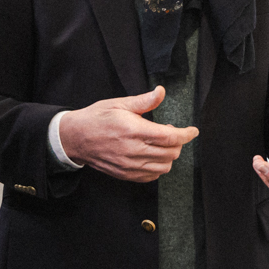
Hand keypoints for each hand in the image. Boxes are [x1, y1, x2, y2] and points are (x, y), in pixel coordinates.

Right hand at [56, 87, 195, 182]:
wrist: (75, 138)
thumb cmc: (96, 118)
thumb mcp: (119, 104)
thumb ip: (143, 101)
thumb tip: (161, 92)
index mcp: (133, 130)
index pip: (170, 137)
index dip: (186, 134)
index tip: (193, 131)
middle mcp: (133, 150)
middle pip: (171, 153)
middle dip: (179, 143)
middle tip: (172, 133)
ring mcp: (129, 165)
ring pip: (164, 167)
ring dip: (170, 156)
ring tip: (162, 144)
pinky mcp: (125, 174)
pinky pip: (151, 176)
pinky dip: (158, 167)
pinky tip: (153, 156)